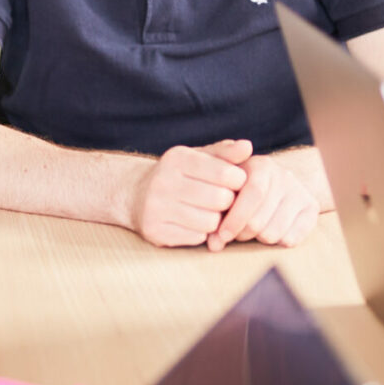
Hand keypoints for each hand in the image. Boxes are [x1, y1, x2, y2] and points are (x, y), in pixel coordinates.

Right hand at [127, 139, 250, 247]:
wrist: (136, 195)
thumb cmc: (179, 175)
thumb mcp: (199, 158)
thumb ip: (225, 153)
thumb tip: (247, 146)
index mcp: (177, 158)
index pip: (227, 174)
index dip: (238, 181)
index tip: (233, 182)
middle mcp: (163, 181)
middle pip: (221, 199)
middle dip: (227, 201)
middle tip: (221, 199)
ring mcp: (156, 207)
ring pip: (211, 222)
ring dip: (215, 220)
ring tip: (207, 211)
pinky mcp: (155, 231)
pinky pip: (197, 238)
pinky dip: (201, 233)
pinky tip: (193, 223)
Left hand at [207, 152, 321, 251]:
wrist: (275, 180)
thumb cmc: (240, 187)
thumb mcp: (224, 187)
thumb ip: (213, 211)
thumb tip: (213, 244)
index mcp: (261, 166)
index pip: (252, 194)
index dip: (235, 220)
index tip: (221, 236)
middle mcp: (284, 175)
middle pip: (261, 220)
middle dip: (243, 234)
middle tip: (235, 234)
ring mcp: (300, 191)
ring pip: (275, 232)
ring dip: (259, 239)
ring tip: (253, 231)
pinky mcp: (312, 207)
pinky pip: (293, 238)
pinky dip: (278, 242)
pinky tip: (271, 232)